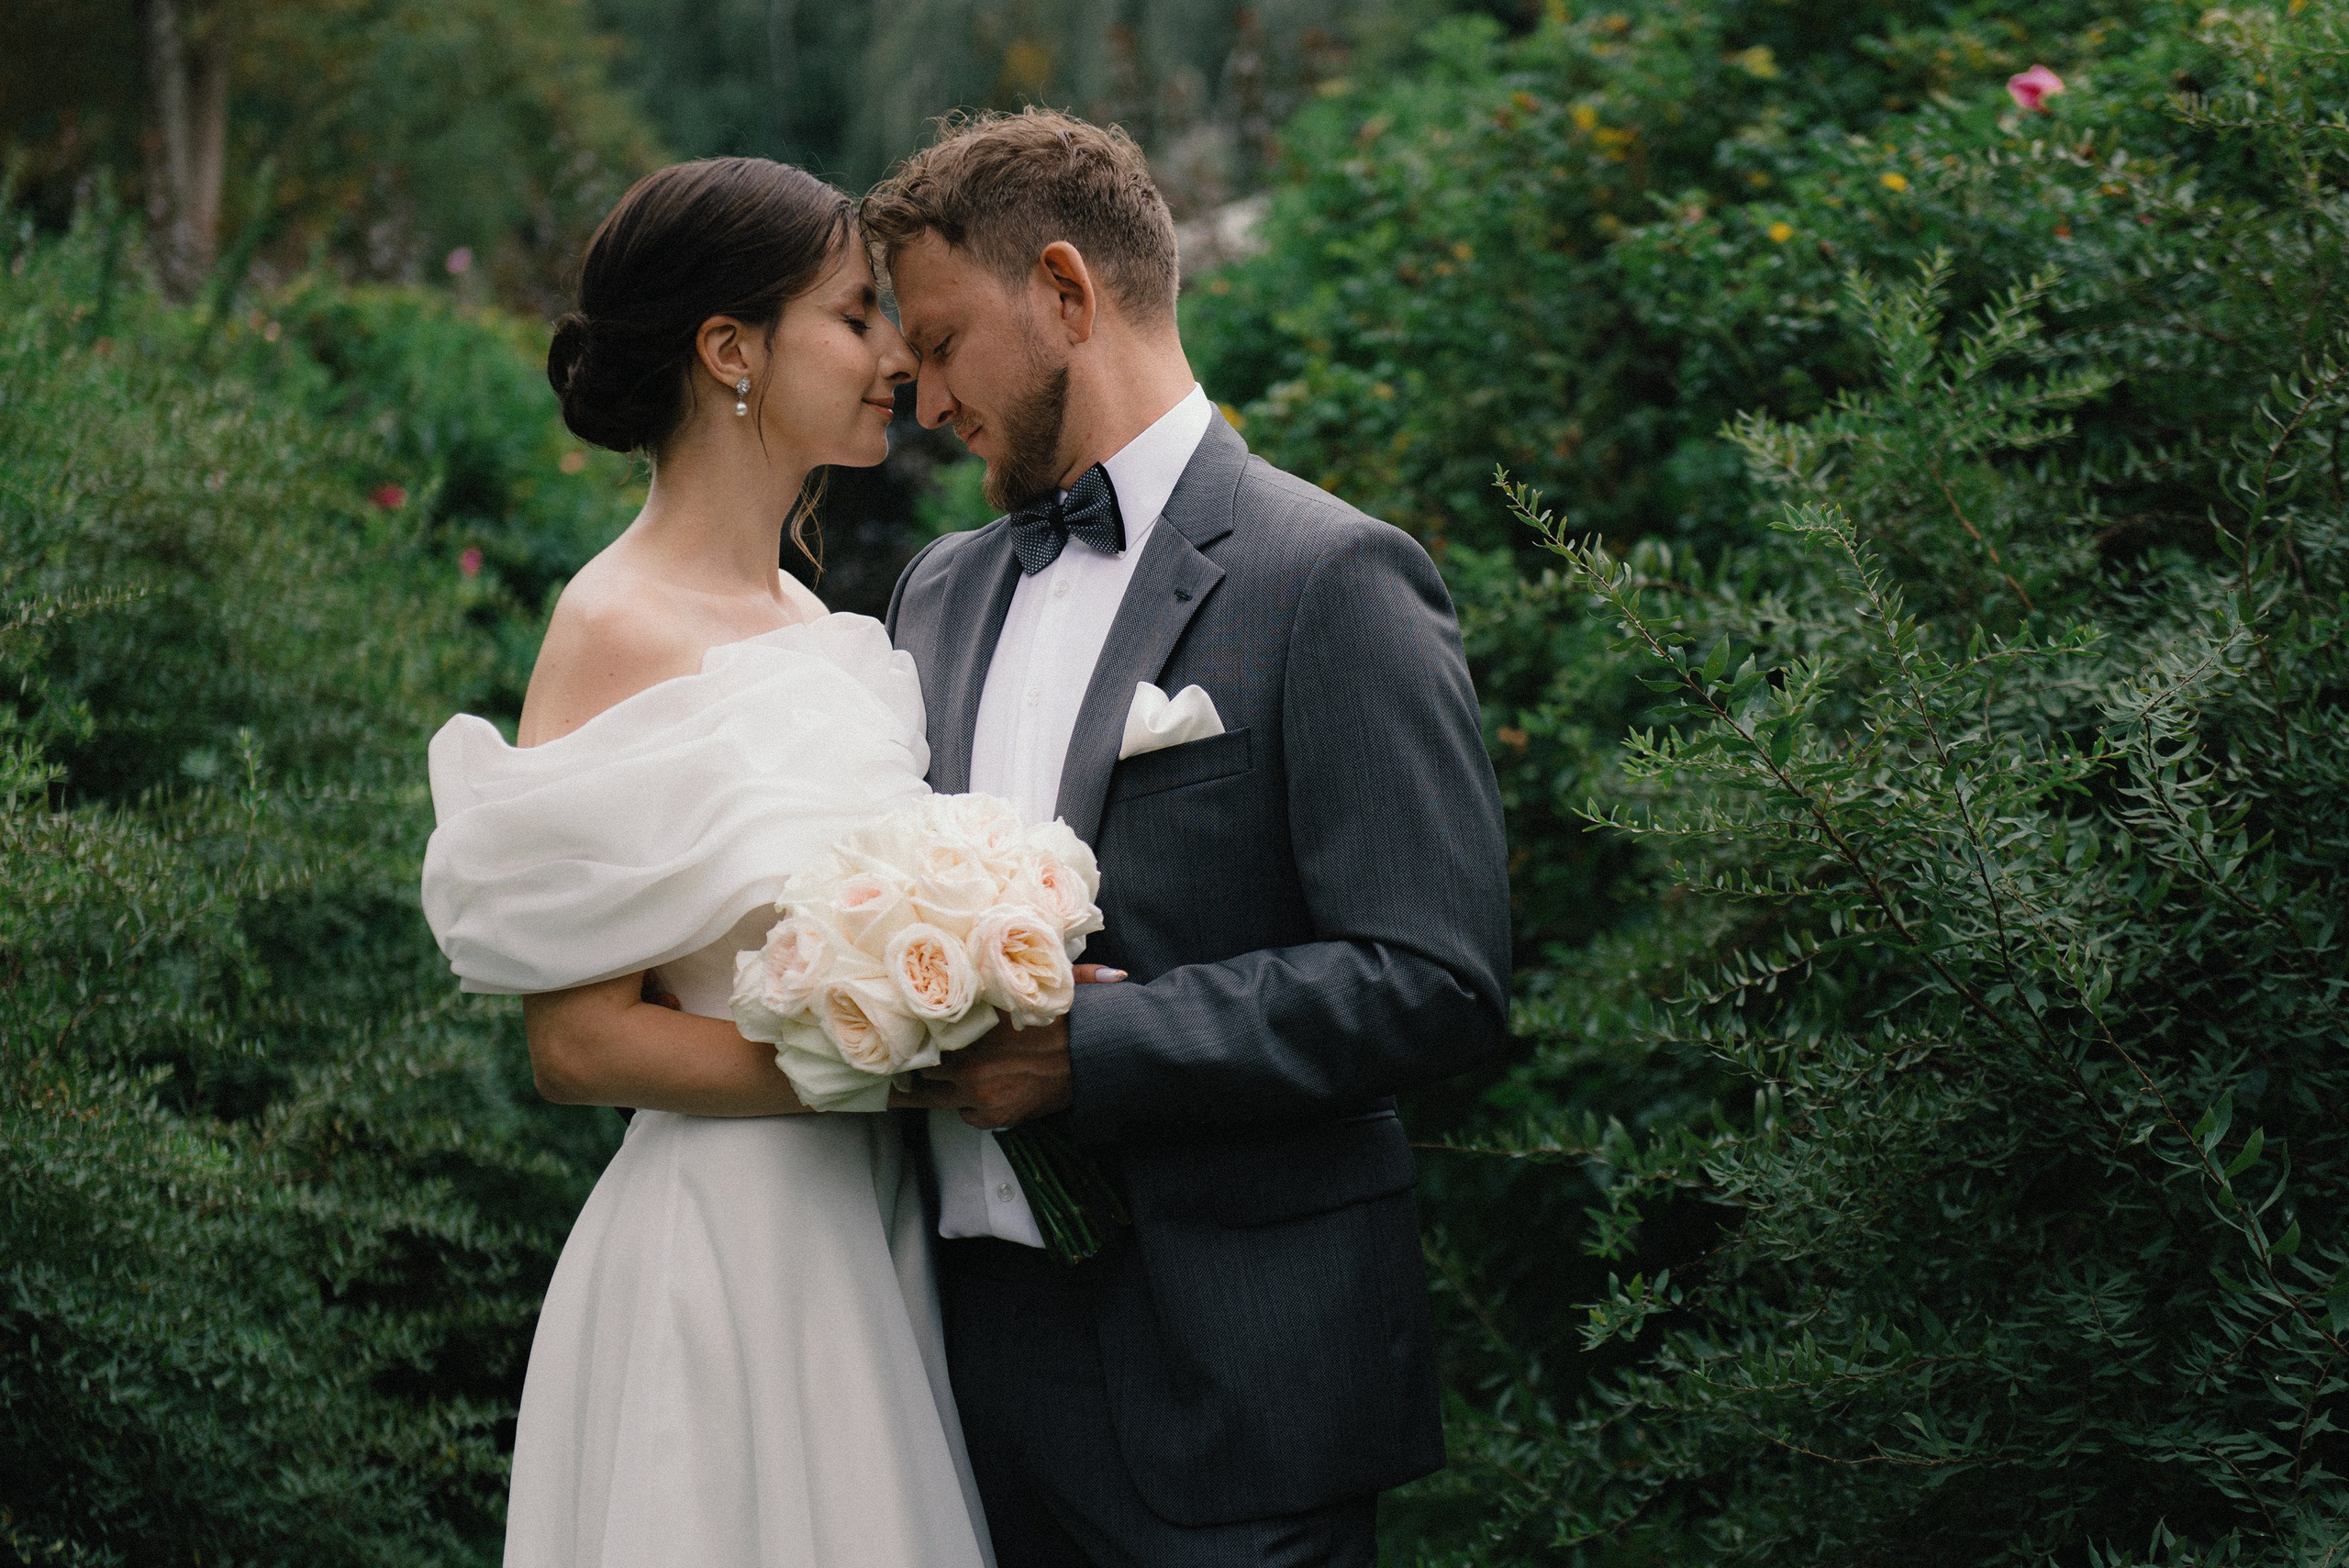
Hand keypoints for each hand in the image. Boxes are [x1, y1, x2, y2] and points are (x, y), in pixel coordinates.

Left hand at [894, 964, 1122, 1128]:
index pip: (919, 1035)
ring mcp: (978, 1094)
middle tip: (912, 1060)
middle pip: (922, 1070)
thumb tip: (972, 945)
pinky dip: (969, 1106)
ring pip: (934, 1096)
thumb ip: (1002, 972)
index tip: (895, 1038)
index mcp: (970, 1028)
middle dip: (923, 1063)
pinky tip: (983, 1092)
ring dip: (936, 1088)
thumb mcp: (1029, 986)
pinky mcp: (992, 1117)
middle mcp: (968, 1063)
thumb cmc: (1063, 1018)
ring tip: (928, 1082)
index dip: (909, 1037)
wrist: (1092, 1057)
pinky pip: (963, 1115)